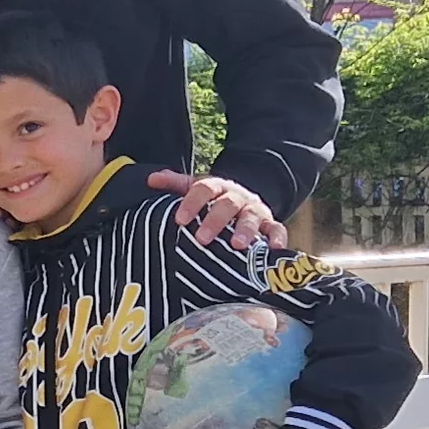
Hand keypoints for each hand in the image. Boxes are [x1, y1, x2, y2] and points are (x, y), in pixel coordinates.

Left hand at [136, 171, 284, 248]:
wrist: (244, 200)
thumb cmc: (214, 201)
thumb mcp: (195, 189)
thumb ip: (175, 184)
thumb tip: (150, 179)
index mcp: (217, 187)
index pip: (203, 189)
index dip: (192, 203)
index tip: (180, 220)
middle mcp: (237, 197)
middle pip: (227, 204)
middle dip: (215, 220)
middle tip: (202, 238)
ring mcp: (255, 210)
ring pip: (252, 217)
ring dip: (246, 230)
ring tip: (238, 246)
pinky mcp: (271, 223)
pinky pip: (278, 228)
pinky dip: (278, 237)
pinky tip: (275, 248)